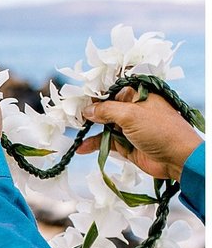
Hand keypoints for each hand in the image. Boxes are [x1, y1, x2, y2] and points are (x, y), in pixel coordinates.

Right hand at [80, 86, 201, 181]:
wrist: (177, 158)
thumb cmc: (161, 130)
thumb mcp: (131, 115)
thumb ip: (107, 111)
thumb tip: (87, 110)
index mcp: (137, 94)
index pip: (111, 89)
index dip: (94, 93)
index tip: (76, 98)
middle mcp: (132, 109)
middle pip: (105, 107)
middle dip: (88, 112)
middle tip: (70, 115)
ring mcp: (129, 127)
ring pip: (103, 125)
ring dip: (89, 129)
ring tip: (73, 131)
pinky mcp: (126, 144)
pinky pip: (105, 142)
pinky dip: (94, 144)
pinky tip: (81, 148)